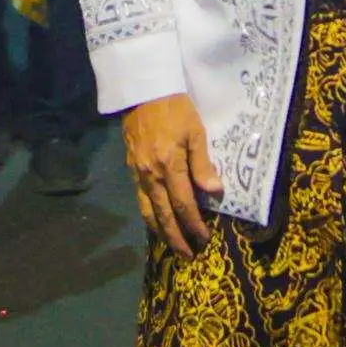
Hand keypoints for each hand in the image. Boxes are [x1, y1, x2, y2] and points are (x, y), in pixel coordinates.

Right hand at [122, 93, 222, 257]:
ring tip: (171, 245)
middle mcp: (150, 175)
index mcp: (168, 166)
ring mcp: (137, 173)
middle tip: (187, 256)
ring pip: (147, 211)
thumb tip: (214, 192)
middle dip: (176, 238)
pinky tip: (157, 220)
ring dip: (160, 231)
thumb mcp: (195, 131)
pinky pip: (140, 199)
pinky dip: (149, 215)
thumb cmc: (174, 107)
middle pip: (163, 215)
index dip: (194, 225)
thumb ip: (203, 164)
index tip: (205, 239)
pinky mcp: (131, 168)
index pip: (183, 205)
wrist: (142, 90)